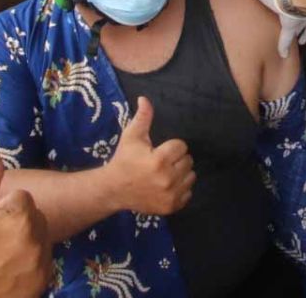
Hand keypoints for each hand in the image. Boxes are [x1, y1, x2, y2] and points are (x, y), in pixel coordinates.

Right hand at [0, 149, 51, 297]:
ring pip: (40, 240)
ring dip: (27, 242)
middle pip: (35, 218)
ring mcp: (40, 263)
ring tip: (1, 255)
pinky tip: (10, 269)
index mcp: (20, 215)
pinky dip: (32, 264)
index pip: (22, 199)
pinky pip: (43, 263)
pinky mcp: (41, 282)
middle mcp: (36, 238)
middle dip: (18, 223)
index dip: (4, 208)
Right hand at [107, 97, 194, 215]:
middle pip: (188, 161)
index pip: (181, 146)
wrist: (114, 189)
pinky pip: (188, 193)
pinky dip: (181, 189)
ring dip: (181, 173)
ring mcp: (170, 195)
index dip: (171, 146)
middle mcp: (167, 179)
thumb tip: (145, 98)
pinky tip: (166, 185)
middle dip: (176, 159)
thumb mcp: (131, 137)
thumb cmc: (124, 160)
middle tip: (161, 162)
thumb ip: (142, 118)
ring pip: (191, 176)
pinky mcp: (171, 207)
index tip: (158, 151)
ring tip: (165, 173)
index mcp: (158, 161)